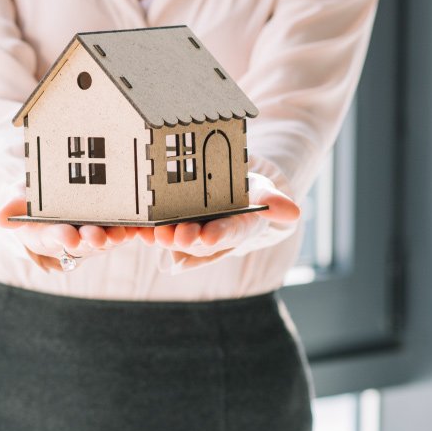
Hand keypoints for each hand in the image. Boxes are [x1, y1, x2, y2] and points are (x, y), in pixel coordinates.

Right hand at [0, 197, 129, 271]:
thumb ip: (12, 210)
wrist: (53, 203)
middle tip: (96, 237)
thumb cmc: (35, 206)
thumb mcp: (20, 207)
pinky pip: (127, 227)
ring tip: (121, 234)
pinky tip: (143, 223)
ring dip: (115, 236)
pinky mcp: (116, 224)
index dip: (62, 237)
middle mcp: (76, 236)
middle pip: (85, 240)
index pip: (56, 237)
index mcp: (51, 233)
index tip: (67, 236)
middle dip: (92, 239)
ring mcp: (97, 231)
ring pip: (108, 236)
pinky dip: (134, 227)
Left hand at [138, 172, 300, 269]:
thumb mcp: (265, 190)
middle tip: (174, 235)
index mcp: (239, 228)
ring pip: (178, 238)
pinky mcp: (173, 225)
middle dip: (187, 239)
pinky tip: (138, 232)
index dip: (220, 235)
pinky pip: (160, 231)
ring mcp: (193, 231)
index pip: (231, 233)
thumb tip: (293, 213)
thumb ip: (274, 202)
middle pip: (200, 240)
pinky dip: (149, 232)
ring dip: (165, 238)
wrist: (234, 190)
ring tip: (154, 234)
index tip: (209, 237)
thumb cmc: (250, 190)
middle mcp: (214, 235)